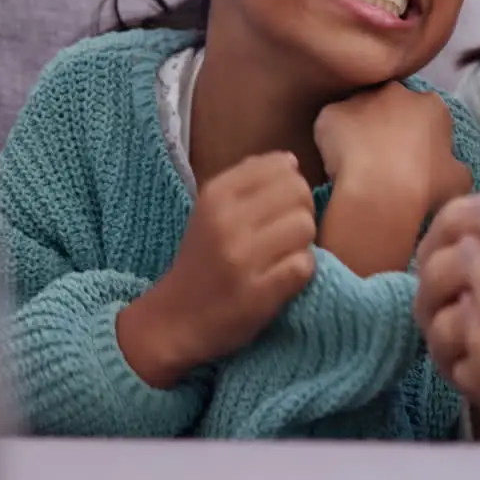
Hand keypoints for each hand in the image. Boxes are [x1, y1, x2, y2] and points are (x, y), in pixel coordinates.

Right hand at [118, 152, 316, 387]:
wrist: (174, 319)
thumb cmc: (201, 260)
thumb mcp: (211, 210)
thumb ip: (247, 180)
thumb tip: (290, 160)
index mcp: (215, 194)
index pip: (282, 165)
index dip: (291, 184)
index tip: (279, 205)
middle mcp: (227, 221)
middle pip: (299, 194)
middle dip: (301, 211)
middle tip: (286, 233)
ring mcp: (243, 258)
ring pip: (305, 227)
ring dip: (303, 243)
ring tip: (285, 254)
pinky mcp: (258, 293)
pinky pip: (304, 265)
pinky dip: (301, 271)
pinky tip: (284, 276)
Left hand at [315, 82, 469, 211]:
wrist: (380, 193)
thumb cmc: (425, 187)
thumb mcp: (459, 180)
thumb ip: (454, 165)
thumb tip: (449, 165)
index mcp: (432, 105)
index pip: (425, 115)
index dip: (417, 138)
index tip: (412, 160)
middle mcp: (397, 92)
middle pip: (391, 106)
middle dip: (387, 125)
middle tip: (383, 160)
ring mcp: (361, 99)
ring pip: (359, 113)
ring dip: (358, 132)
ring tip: (357, 165)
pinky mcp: (330, 112)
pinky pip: (331, 126)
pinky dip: (332, 142)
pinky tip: (336, 165)